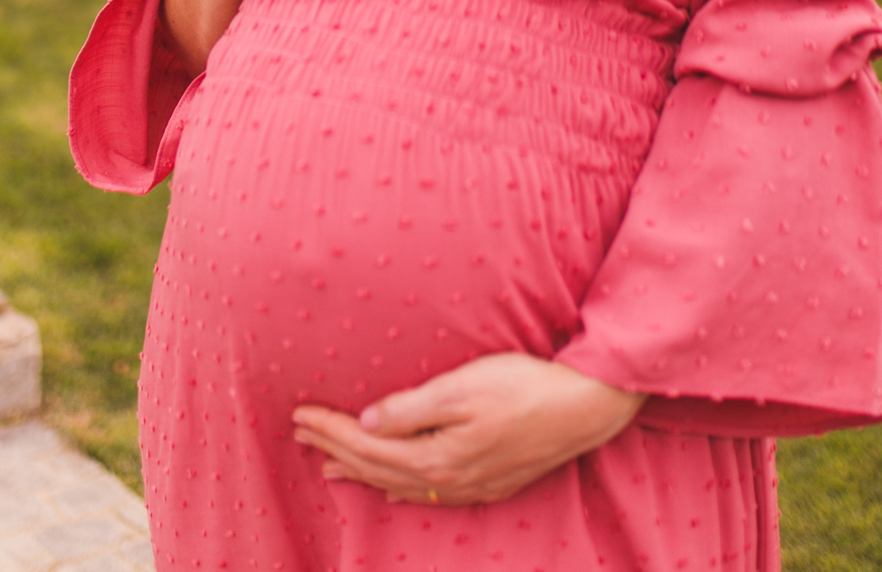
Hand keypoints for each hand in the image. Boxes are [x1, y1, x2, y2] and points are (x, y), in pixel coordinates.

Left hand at [292, 352, 644, 506]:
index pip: (366, 447)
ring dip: (362, 474)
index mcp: (435, 456)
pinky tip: (393, 489)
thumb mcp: (462, 387)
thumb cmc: (522, 387)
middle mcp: (446, 480)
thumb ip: (411, 408)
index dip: (330, 431)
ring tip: (330, 467)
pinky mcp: (487, 482)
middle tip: (300, 435)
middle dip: (335, 451)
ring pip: (400, 486)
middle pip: (377, 469)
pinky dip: (400, 489)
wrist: (582, 408)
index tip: (299, 415)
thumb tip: (365, 424)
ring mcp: (468, 485)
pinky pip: (428, 494)